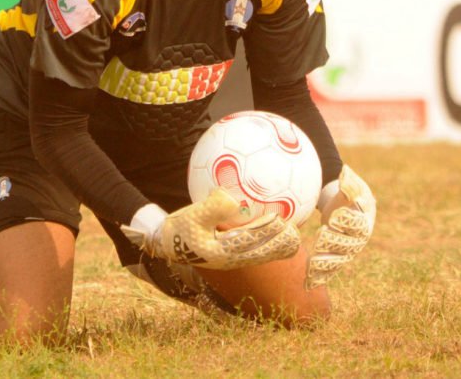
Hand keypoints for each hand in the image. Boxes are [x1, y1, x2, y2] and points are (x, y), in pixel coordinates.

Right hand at [120, 189, 301, 270]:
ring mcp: (230, 259)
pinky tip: (274, 233)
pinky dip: (265, 243)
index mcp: (221, 251)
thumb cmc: (179, 227)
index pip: (250, 243)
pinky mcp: (228, 256)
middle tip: (295, 232)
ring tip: (292, 236)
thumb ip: (212, 209)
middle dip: (278, 244)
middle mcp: (229, 259)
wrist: (166, 242)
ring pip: (258, 255)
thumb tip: (232, 200)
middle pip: (259, 253)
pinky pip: (252, 251)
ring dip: (275, 246)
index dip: (267, 235)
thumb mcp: (192, 216)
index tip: (282, 224)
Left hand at [306, 164, 375, 289]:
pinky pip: (330, 270)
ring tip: (311, 265)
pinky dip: (320, 277)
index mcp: (364, 222)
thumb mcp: (351, 186)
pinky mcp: (337, 259)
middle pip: (347, 245)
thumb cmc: (348, 195)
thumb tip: (346, 174)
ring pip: (338, 261)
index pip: (357, 224)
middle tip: (320, 236)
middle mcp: (358, 240)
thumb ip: (349, 183)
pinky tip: (308, 283)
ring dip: (325, 263)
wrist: (346, 209)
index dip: (347, 222)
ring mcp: (348, 252)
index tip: (334, 218)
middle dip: (334, 242)